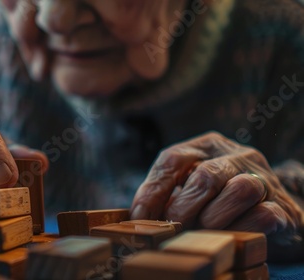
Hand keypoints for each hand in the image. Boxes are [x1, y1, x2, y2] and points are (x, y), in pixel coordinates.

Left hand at [131, 132, 303, 241]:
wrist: (266, 208)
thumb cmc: (214, 197)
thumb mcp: (187, 187)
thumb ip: (164, 196)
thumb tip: (137, 219)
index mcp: (206, 146)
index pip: (173, 159)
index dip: (152, 191)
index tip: (139, 218)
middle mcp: (236, 154)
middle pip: (205, 175)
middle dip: (183, 209)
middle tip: (172, 229)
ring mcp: (262, 177)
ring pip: (240, 190)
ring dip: (214, 219)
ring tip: (202, 232)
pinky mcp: (282, 204)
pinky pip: (263, 215)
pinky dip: (240, 229)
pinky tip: (228, 235)